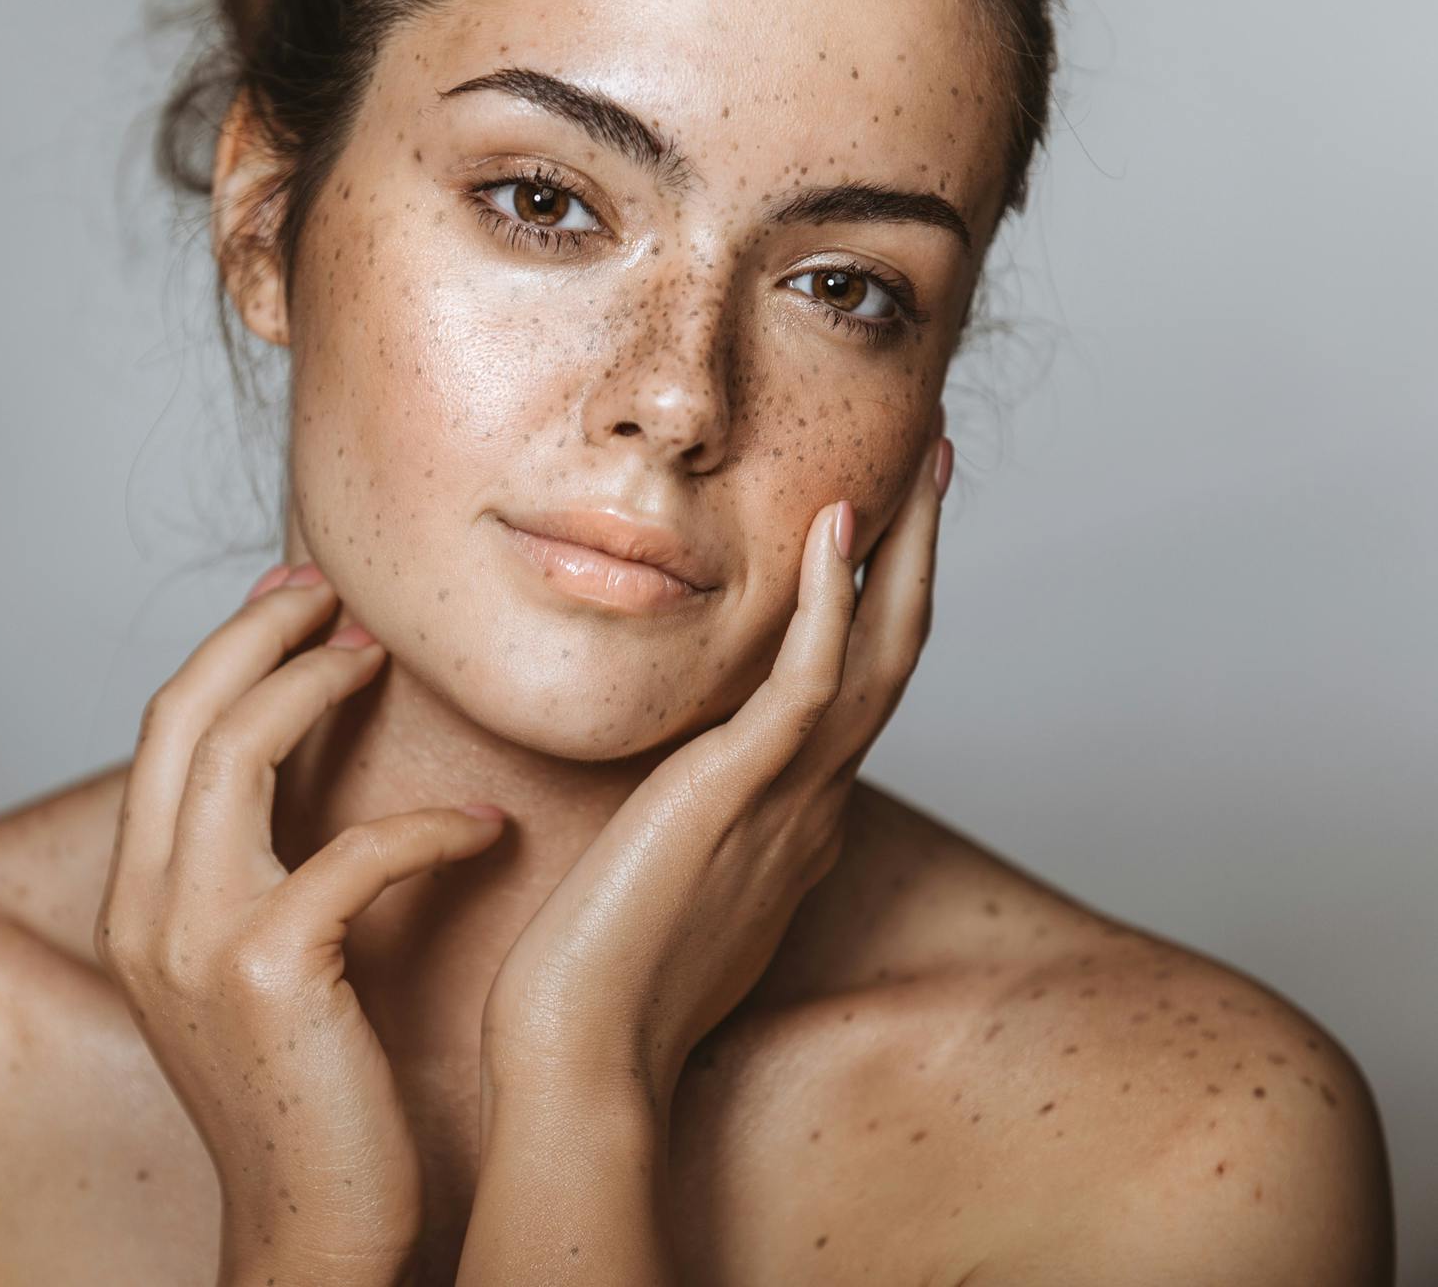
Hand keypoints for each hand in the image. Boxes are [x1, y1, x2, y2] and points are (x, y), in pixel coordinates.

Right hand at [94, 564, 508, 1286]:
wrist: (310, 1229)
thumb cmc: (309, 1099)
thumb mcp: (255, 969)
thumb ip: (258, 876)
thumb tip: (307, 782)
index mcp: (138, 900)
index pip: (164, 732)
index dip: (229, 651)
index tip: (296, 603)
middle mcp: (145, 907)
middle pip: (182, 712)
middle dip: (258, 633)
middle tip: (336, 595)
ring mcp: (194, 937)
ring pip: (236, 749)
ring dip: (317, 686)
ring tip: (386, 659)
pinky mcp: (268, 970)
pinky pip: (349, 849)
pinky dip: (425, 826)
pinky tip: (483, 831)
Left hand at [479, 430, 951, 1108]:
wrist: (582, 1053)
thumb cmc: (602, 980)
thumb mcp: (670, 885)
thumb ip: (697, 833)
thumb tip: (688, 799)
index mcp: (795, 821)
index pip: (855, 693)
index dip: (879, 607)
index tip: (879, 532)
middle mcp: (813, 804)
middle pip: (892, 657)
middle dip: (919, 557)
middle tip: (936, 468)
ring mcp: (787, 799)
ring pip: (876, 655)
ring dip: (903, 553)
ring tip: (922, 464)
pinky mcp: (739, 794)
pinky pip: (805, 683)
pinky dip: (828, 603)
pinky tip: (835, 530)